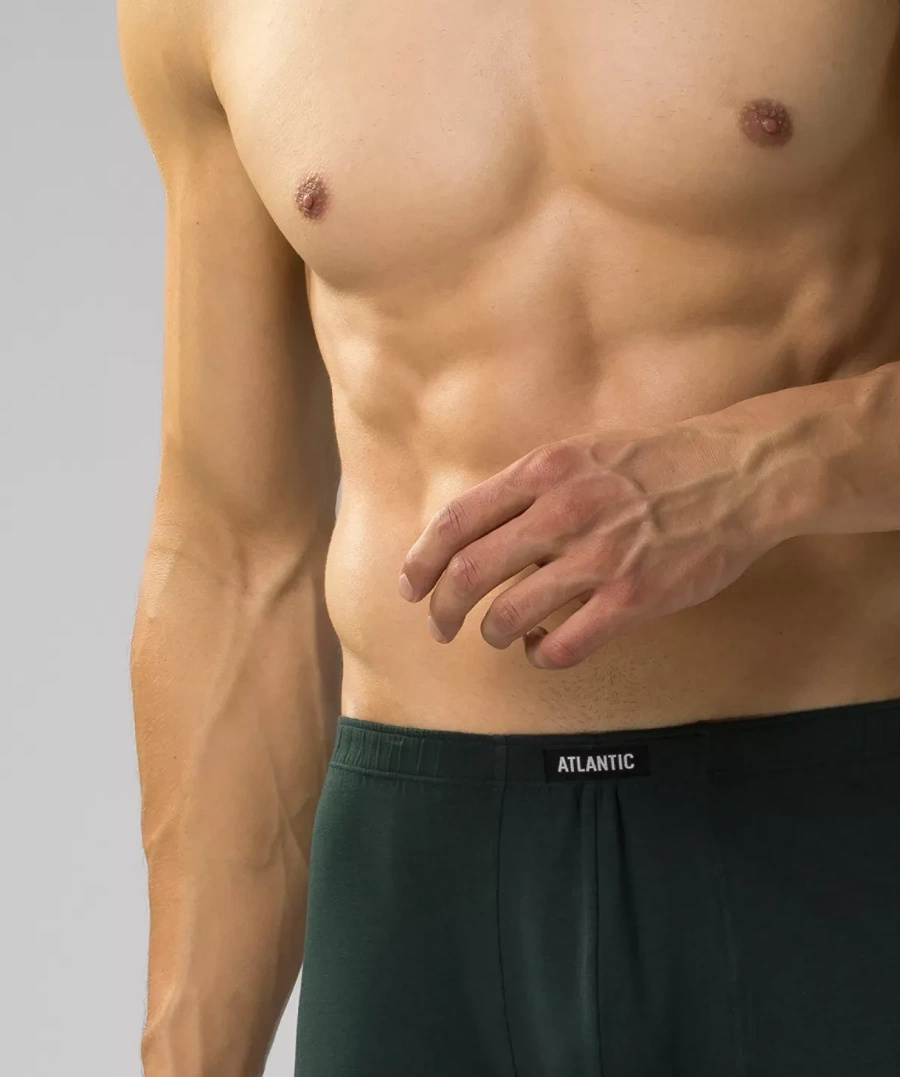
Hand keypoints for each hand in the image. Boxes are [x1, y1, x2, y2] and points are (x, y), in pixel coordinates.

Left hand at [398, 423, 782, 668]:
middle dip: (442, 610)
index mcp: (543, 471)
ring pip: (508, 614)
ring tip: (497, 634)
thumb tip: (480, 531)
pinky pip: (563, 645)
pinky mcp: (633, 599)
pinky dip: (540, 654)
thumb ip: (531, 487)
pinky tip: (541, 647)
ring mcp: (598, 557)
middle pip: (469, 574)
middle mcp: (562, 512)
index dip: (421, 560)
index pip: (456, 520)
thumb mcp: (582, 451)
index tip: (410, 586)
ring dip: (491, 633)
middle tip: (439, 628)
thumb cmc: (656, 463)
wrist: (737, 475)